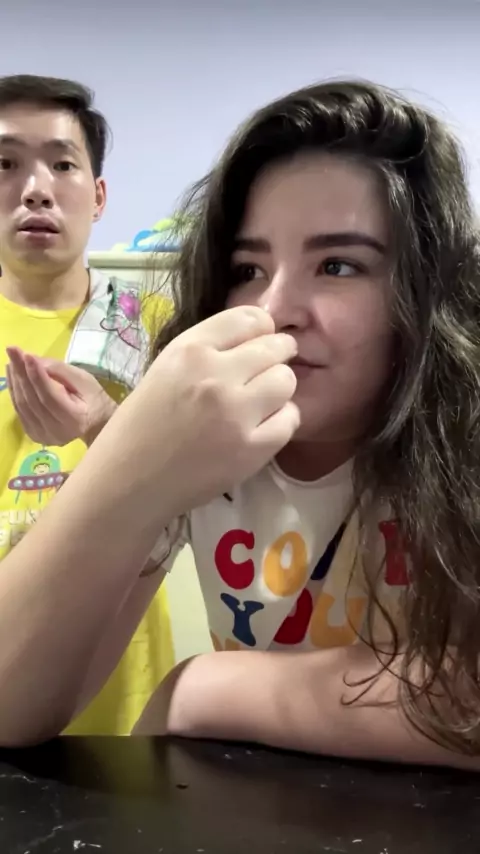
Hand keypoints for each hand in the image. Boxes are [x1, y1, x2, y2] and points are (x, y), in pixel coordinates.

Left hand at [6, 347, 117, 446]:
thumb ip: (59, 370)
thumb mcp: (83, 379)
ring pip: (22, 406)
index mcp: (74, 420)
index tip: (26, 354)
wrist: (96, 423)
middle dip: (21, 373)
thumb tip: (32, 360)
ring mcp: (43, 436)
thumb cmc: (92, 398)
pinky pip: (20, 411)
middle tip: (13, 350)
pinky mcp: (34, 435)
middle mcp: (57, 432)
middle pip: (33, 401)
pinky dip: (15, 391)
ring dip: (15, 381)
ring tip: (12, 359)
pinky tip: (13, 375)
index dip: (37, 375)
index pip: (50, 397)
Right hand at [111, 305, 299, 514]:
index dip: (262, 330)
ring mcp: (237, 413)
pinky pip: (290, 419)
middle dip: (277, 357)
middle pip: (275, 348)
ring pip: (286, 382)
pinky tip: (262, 428)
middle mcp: (216, 375)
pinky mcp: (252, 449)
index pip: (250, 318)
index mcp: (189, 350)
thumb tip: (256, 340)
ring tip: (261, 403)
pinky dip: (281, 421)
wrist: (128, 483)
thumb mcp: (165, 370)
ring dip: (279, 390)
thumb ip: (208, 351)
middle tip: (270, 371)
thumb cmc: (139, 427)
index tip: (259, 343)